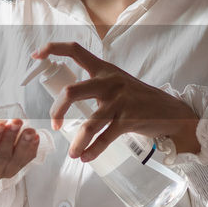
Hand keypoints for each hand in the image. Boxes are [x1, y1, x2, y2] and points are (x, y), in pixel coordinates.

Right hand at [0, 114, 40, 184]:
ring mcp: (4, 173)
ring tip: (28, 130)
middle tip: (15, 122)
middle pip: (0, 158)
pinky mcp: (18, 167)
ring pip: (15, 161)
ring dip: (24, 144)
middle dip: (9, 138)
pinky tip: (34, 136)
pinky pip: (27, 159)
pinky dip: (32, 147)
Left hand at [30, 41, 200, 160]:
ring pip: (89, 123)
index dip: (53, 49)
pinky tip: (86, 157)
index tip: (36, 56)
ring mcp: (120, 101)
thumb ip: (96, 85)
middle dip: (57, 110)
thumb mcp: (117, 83)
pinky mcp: (129, 120)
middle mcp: (110, 82)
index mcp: (104, 69)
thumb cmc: (139, 99)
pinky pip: (105, 138)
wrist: (171, 112)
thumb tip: (66, 95)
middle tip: (54, 124)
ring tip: (73, 153)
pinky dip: (93, 150)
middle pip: (72, 91)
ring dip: (78, 141)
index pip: (75, 50)